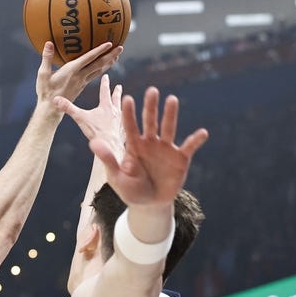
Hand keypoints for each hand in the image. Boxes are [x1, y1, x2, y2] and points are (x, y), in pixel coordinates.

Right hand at [35, 41, 122, 107]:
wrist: (51, 111)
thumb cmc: (45, 93)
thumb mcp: (43, 75)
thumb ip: (46, 58)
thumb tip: (48, 43)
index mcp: (72, 72)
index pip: (89, 59)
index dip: (99, 51)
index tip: (109, 43)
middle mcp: (80, 77)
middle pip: (99, 65)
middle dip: (110, 56)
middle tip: (120, 47)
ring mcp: (82, 83)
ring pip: (99, 71)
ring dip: (108, 63)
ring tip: (116, 56)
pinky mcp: (81, 86)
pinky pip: (95, 76)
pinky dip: (102, 70)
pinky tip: (103, 67)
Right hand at [53, 74, 124, 163]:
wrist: (110, 147)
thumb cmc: (96, 132)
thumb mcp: (80, 118)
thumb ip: (68, 108)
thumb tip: (55, 99)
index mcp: (106, 106)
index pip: (105, 91)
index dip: (105, 83)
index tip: (106, 76)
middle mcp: (116, 112)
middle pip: (116, 99)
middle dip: (116, 92)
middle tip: (118, 86)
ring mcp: (121, 122)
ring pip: (122, 110)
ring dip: (121, 106)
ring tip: (122, 104)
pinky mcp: (124, 132)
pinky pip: (125, 125)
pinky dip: (124, 122)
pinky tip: (123, 125)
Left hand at [90, 86, 207, 206]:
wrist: (150, 205)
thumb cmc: (131, 190)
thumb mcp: (117, 177)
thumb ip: (108, 160)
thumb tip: (93, 143)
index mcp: (134, 146)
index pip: (130, 126)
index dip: (129, 113)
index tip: (127, 99)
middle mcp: (150, 143)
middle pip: (150, 121)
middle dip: (150, 107)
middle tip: (152, 90)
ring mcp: (166, 149)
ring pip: (168, 128)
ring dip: (170, 115)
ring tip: (172, 99)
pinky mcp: (180, 159)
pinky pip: (189, 147)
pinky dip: (195, 140)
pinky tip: (202, 133)